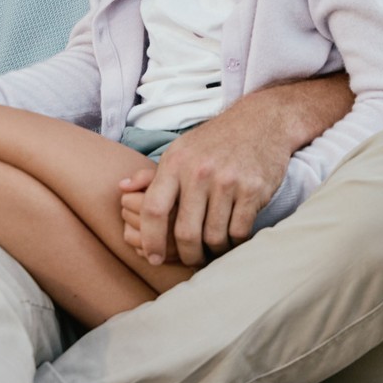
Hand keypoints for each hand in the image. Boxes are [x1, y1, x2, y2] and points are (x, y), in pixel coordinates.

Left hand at [122, 111, 290, 268]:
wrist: (260, 122)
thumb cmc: (214, 142)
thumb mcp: (180, 149)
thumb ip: (152, 174)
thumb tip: (123, 188)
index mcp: (175, 163)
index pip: (154, 209)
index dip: (150, 239)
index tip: (153, 257)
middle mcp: (199, 172)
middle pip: (185, 231)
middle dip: (186, 255)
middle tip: (189, 260)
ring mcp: (228, 181)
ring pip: (214, 236)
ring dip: (213, 250)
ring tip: (212, 248)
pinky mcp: (253, 190)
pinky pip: (239, 232)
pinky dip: (234, 242)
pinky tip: (232, 237)